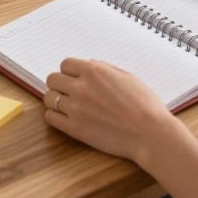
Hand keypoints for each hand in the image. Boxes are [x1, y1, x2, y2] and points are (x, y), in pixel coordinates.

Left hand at [44, 58, 174, 162]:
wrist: (149, 133)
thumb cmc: (144, 104)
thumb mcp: (127, 77)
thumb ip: (105, 69)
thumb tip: (90, 65)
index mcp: (94, 71)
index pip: (65, 64)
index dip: (70, 71)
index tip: (74, 78)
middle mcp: (81, 86)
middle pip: (53, 79)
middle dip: (59, 84)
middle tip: (69, 92)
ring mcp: (75, 107)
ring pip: (49, 98)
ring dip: (55, 100)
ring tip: (66, 105)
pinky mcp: (74, 128)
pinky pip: (50, 117)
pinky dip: (54, 116)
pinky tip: (64, 117)